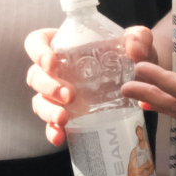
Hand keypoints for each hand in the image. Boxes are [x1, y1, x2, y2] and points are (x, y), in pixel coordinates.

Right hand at [24, 24, 157, 145]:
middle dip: (48, 86)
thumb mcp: (137, 42)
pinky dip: (51, 130)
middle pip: (35, 76)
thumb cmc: (129, 56)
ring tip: (63, 118)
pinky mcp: (66, 114)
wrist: (140, 81)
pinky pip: (51, 123)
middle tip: (70, 95)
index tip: (51, 62)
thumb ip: (139, 38)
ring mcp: (57, 94)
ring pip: (39, 101)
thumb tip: (135, 50)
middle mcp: (55, 70)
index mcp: (63, 45)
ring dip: (47, 110)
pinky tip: (59, 137)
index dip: (37, 51)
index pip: (36, 42)